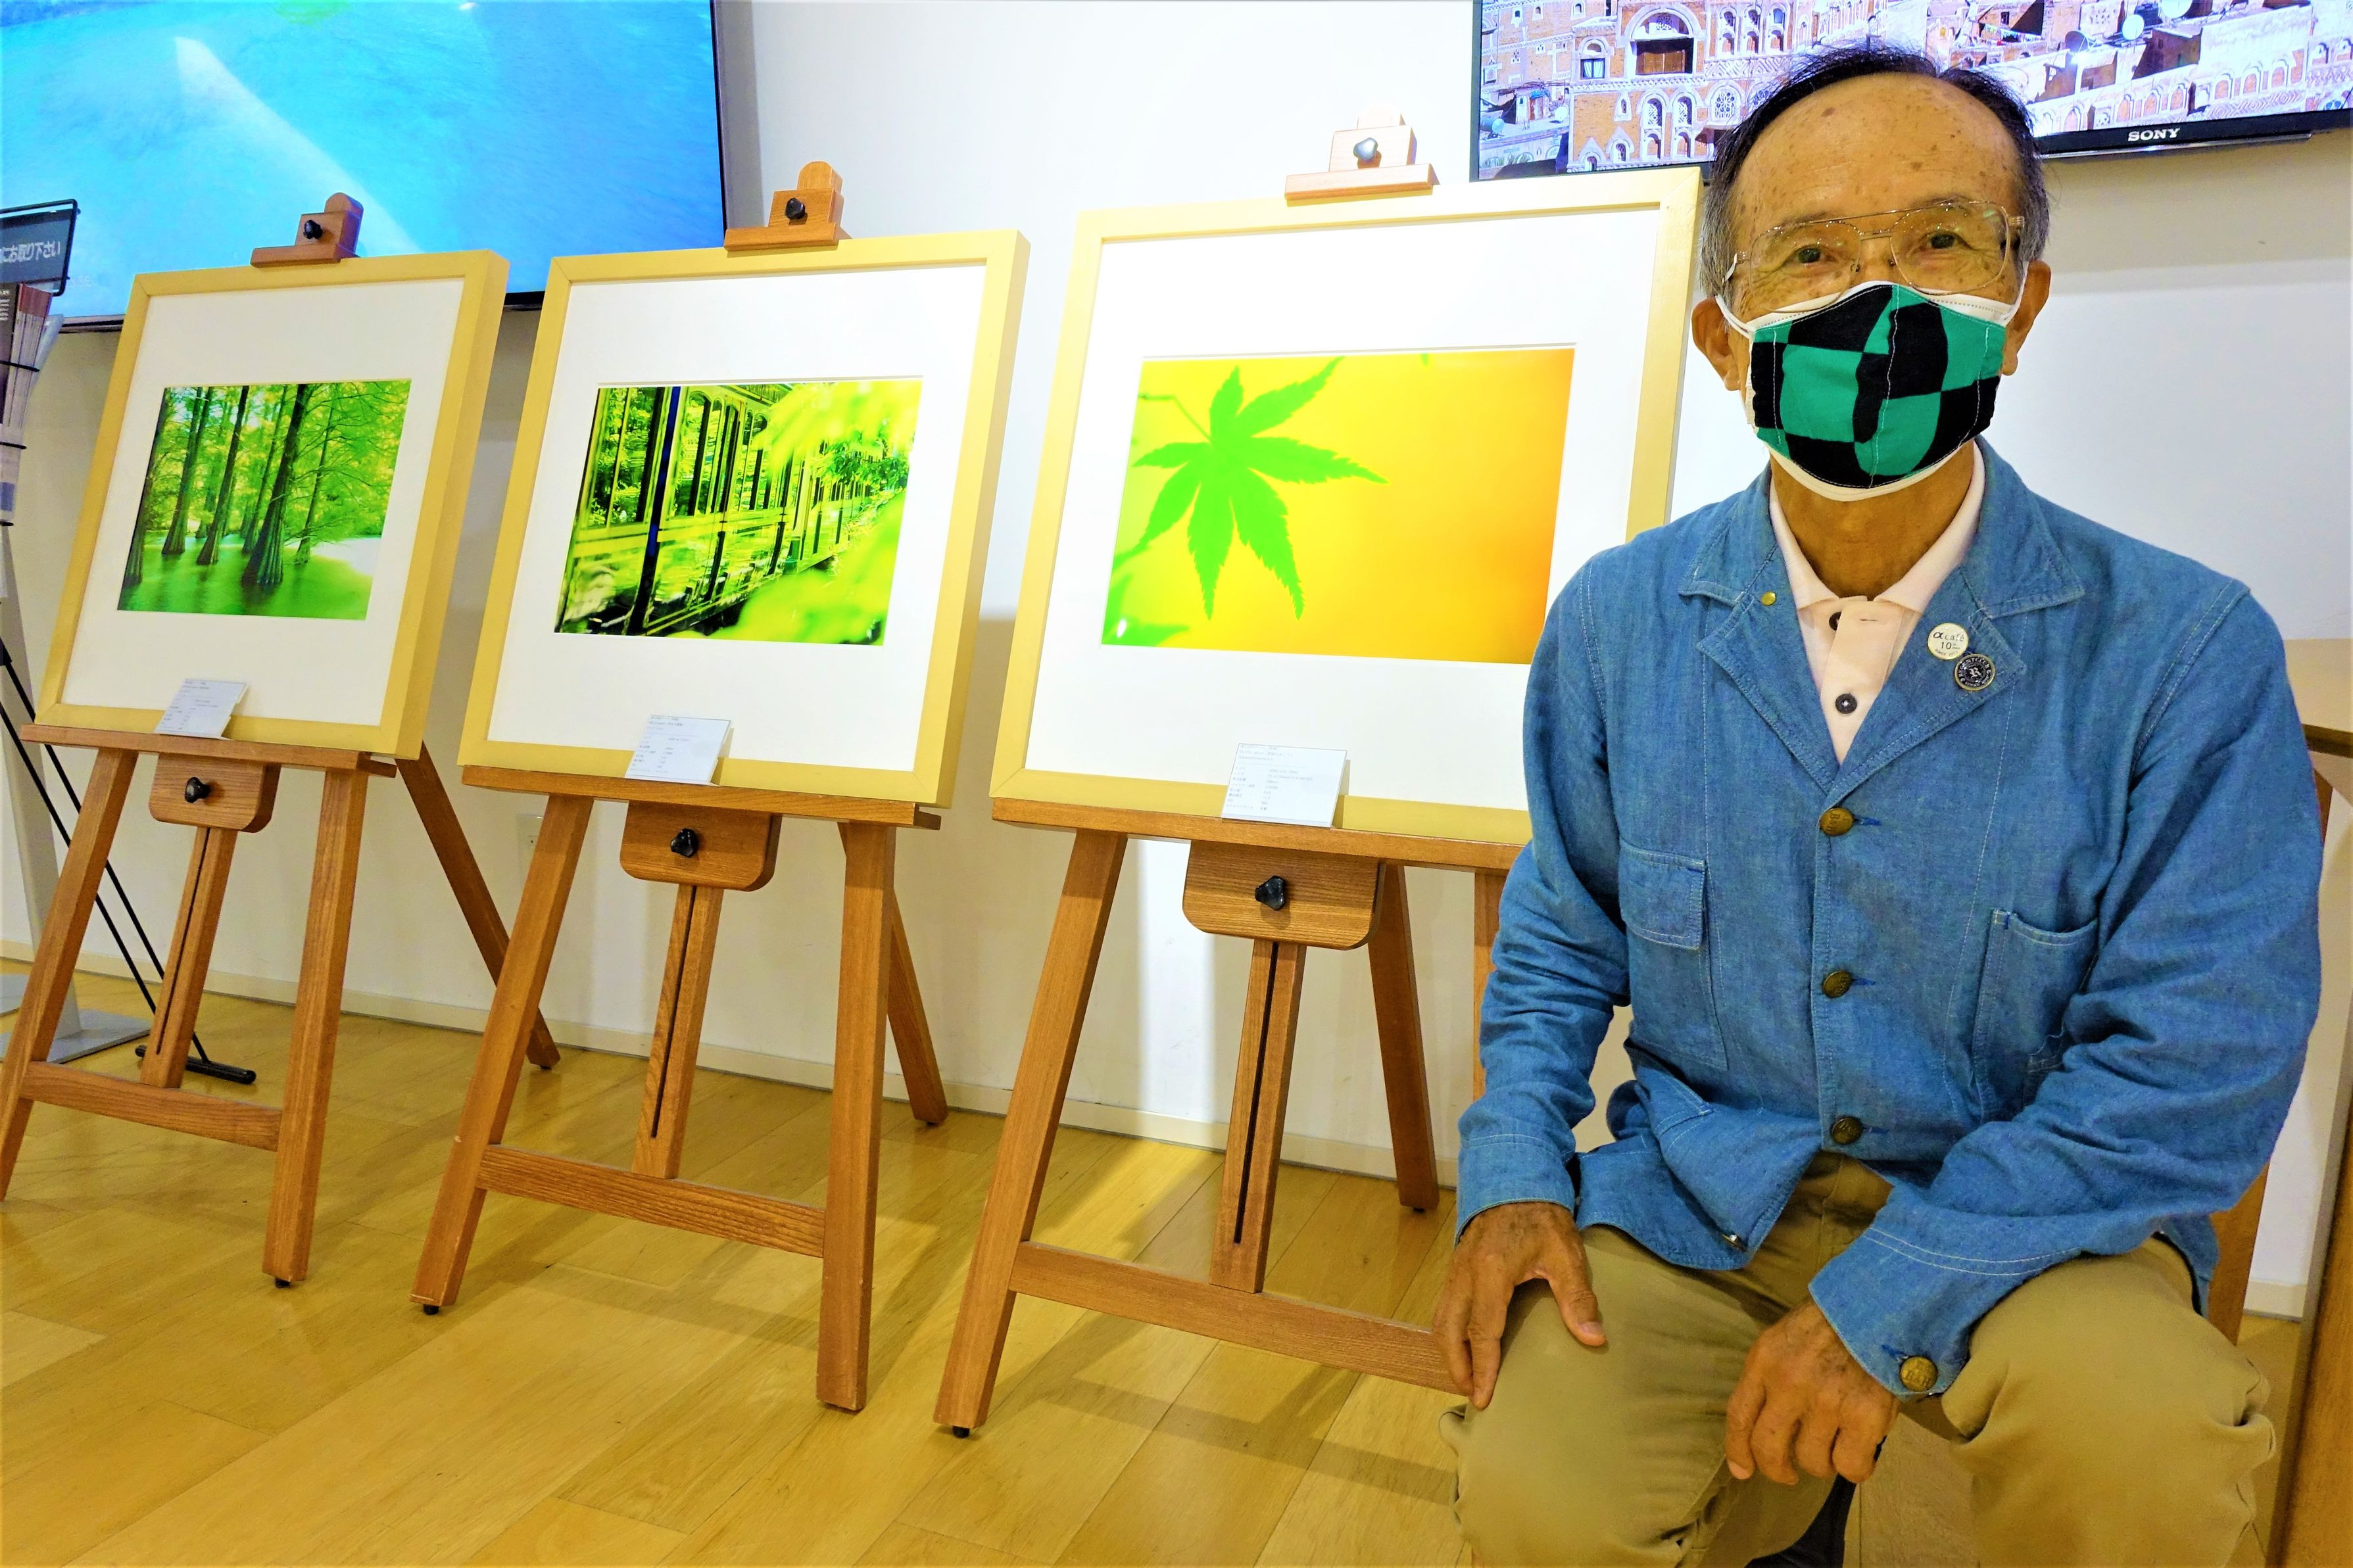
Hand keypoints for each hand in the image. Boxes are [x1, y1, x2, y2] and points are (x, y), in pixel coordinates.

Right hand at [1433, 1201, 1604, 1408]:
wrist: (1515, 1180)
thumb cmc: (1542, 1218)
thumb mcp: (1566, 1254)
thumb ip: (1577, 1297)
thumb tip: (1593, 1338)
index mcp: (1491, 1272)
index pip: (1482, 1330)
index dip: (1483, 1367)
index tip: (1484, 1397)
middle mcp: (1465, 1273)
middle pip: (1448, 1329)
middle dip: (1457, 1366)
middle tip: (1471, 1393)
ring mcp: (1455, 1269)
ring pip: (1440, 1319)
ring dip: (1449, 1351)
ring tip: (1466, 1375)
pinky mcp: (1455, 1267)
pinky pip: (1443, 1306)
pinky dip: (1448, 1332)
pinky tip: (1462, 1344)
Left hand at [1723, 1301, 1895, 1484]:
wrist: (1883, 1303)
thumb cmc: (1835, 1319)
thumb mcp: (1786, 1337)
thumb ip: (1773, 1376)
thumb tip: (1767, 1424)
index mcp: (1765, 1360)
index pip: (1739, 1415)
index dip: (1738, 1450)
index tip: (1743, 1470)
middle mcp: (1789, 1383)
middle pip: (1768, 1447)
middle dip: (1777, 1470)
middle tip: (1789, 1473)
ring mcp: (1826, 1401)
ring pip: (1812, 1461)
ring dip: (1823, 1463)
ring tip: (1836, 1446)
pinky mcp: (1863, 1416)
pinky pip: (1851, 1465)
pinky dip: (1857, 1468)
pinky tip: (1863, 1452)